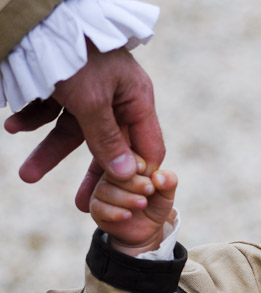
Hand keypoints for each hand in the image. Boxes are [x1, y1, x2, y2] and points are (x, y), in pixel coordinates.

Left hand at [4, 40, 164, 211]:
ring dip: (49, 151)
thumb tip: (126, 176)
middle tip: (80, 206)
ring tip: (25, 175)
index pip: (147, 147)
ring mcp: (92, 92)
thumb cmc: (76, 54)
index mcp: (137, 100)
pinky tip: (13, 126)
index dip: (137, 174)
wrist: (41, 17)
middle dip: (88, 174)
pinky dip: (34, 119)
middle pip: (107, 145)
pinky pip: (53, 111)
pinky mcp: (66, 85)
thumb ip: (107, 140)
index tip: (124, 200)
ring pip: (73, 131)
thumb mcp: (91, 102)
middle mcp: (118, 98)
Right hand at [90, 160, 177, 255]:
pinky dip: (115, 212)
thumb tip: (158, 176)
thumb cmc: (156, 203)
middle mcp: (110, 174)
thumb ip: (168, 181)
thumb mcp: (167, 192)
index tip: (146, 170)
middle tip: (150, 189)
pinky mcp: (96, 208)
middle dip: (133, 181)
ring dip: (126, 198)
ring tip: (143, 203)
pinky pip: (98, 207)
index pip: (124, 154)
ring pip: (104, 189)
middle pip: (112, 172)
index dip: (135, 161)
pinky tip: (128, 215)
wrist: (148, 228)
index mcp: (126, 163)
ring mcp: (101, 190)